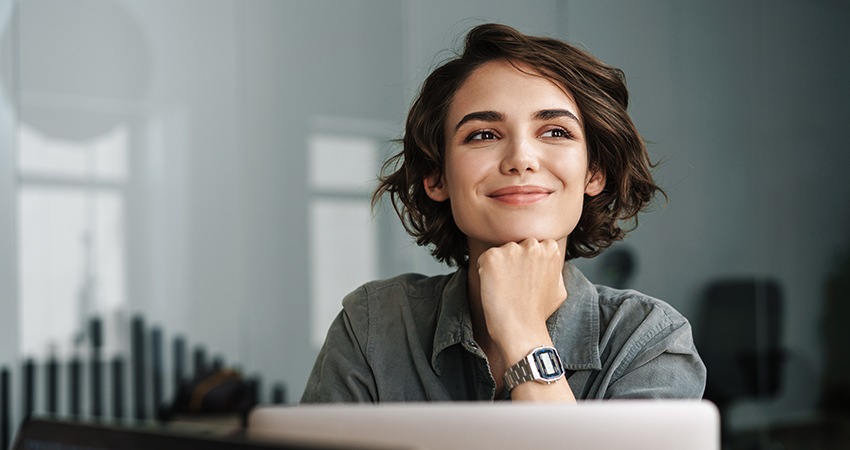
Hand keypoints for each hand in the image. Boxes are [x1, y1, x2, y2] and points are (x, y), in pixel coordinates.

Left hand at [476, 238, 566, 357]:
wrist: (520, 329)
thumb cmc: (538, 313)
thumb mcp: (559, 288)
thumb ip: (554, 269)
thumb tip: (550, 261)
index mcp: (550, 249)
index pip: (533, 245)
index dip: (527, 262)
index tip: (526, 278)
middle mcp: (532, 244)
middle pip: (516, 245)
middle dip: (513, 260)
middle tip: (514, 284)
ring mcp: (511, 249)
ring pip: (500, 252)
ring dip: (499, 266)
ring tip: (505, 288)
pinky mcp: (492, 257)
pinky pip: (484, 259)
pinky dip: (485, 271)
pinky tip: (494, 288)